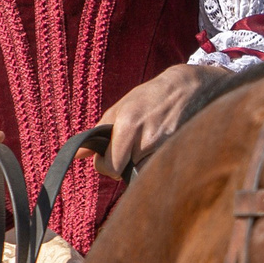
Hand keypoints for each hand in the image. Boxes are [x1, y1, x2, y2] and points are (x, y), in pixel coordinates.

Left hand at [91, 64, 216, 176]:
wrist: (186, 89)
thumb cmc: (148, 98)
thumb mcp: (119, 109)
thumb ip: (97, 133)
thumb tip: (77, 155)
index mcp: (127, 125)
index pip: (108, 165)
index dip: (105, 164)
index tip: (109, 155)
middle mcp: (145, 138)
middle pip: (123, 172)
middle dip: (120, 166)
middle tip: (127, 152)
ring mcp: (163, 147)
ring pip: (139, 173)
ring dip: (138, 165)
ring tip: (145, 146)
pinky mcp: (176, 151)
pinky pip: (156, 169)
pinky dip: (153, 164)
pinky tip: (157, 148)